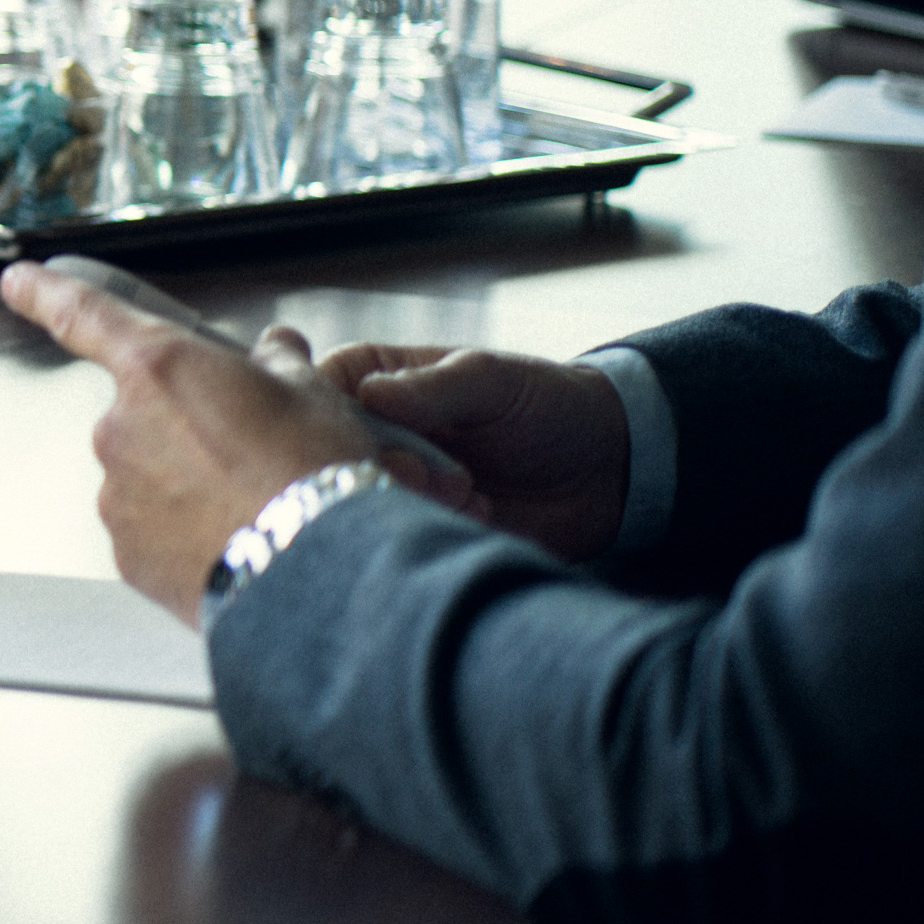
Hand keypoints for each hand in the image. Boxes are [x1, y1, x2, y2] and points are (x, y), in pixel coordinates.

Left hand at [2, 254, 407, 620]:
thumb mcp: (312, 395)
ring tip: (249, 506)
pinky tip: (232, 541)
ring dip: (185, 484)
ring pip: (146, 476)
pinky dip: (183, 534)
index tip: (20, 283)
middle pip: (141, 414)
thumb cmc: (314, 476)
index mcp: (157, 368)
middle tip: (246, 454)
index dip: (45, 292)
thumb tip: (275, 350)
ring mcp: (116, 494)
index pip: (83, 314)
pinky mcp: (127, 554)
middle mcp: (120, 427)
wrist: (321, 573)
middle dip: (184, 428)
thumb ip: (278, 362)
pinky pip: (149, 530)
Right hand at [314, 342, 627, 559]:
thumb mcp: (490, 381)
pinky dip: (437, 531)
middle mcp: (372, 435)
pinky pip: (400, 542)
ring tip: (469, 492)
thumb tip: (370, 393)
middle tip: (432, 474)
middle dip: (380, 471)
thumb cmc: (547, 404)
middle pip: (329, 460)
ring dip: (413, 503)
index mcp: (372, 383)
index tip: (380, 440)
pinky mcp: (419, 529)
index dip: (331, 423)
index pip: (314, 398)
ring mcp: (394, 485)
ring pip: (360, 507)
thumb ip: (431, 387)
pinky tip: (482, 512)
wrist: (609, 469)